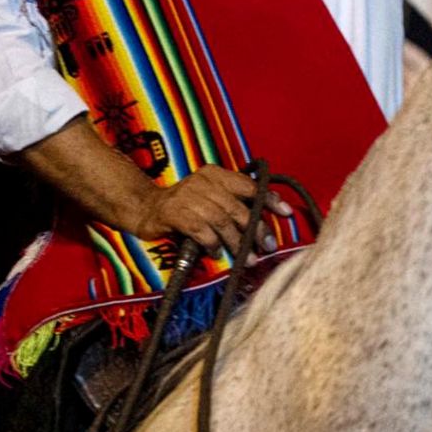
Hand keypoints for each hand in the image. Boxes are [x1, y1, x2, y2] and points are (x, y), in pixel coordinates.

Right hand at [124, 164, 291, 254]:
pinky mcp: (175, 214)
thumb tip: (264, 222)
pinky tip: (216, 253)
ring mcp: (188, 197)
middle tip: (267, 246)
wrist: (146, 207)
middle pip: (238, 208)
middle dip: (256, 229)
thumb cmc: (185, 205)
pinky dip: (212, 244)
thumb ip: (233, 203)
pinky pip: (202, 231)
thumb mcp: (209, 196)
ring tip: (248, 258)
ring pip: (222, 221)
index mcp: (215, 174)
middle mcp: (203, 182)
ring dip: (237, 243)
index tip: (285, 213)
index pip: (248, 185)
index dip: (269, 199)